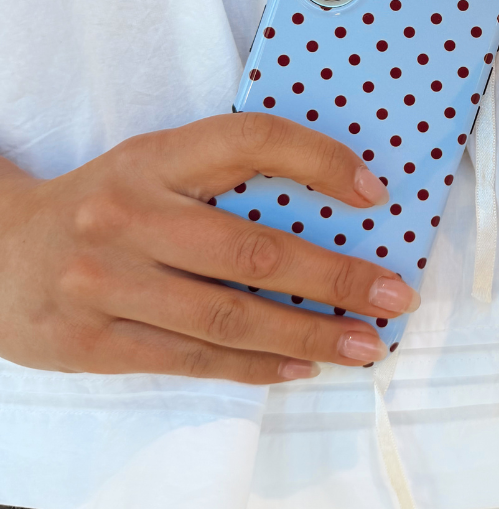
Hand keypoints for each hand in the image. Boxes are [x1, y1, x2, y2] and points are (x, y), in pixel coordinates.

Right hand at [0, 113, 418, 383]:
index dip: (318, 162)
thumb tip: (334, 204)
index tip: (374, 192)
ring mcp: (107, 284)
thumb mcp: (156, 166)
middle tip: (394, 293)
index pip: (249, 142)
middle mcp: (129, 216)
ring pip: (229, 317)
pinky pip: (194, 359)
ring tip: (366, 343)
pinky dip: (258, 366)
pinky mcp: (94, 343)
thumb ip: (226, 177)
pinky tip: (304, 366)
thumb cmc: (105, 203)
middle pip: (251, 251)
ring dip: (309, 335)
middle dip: (335, 278)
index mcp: (153, 157)